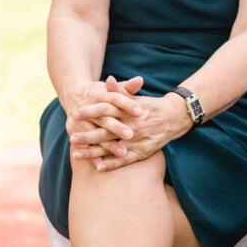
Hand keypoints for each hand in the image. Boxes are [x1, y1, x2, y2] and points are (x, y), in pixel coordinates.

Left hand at [72, 77, 191, 169]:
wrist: (174, 118)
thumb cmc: (151, 107)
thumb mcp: (136, 98)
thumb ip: (120, 91)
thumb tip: (108, 79)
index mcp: (129, 111)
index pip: (106, 110)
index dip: (90, 112)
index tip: (75, 114)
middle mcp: (132, 126)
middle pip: (105, 131)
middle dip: (87, 135)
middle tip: (72, 137)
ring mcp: (137, 141)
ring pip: (111, 148)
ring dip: (93, 152)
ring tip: (76, 155)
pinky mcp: (142, 152)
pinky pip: (124, 160)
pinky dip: (111, 164)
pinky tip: (98, 167)